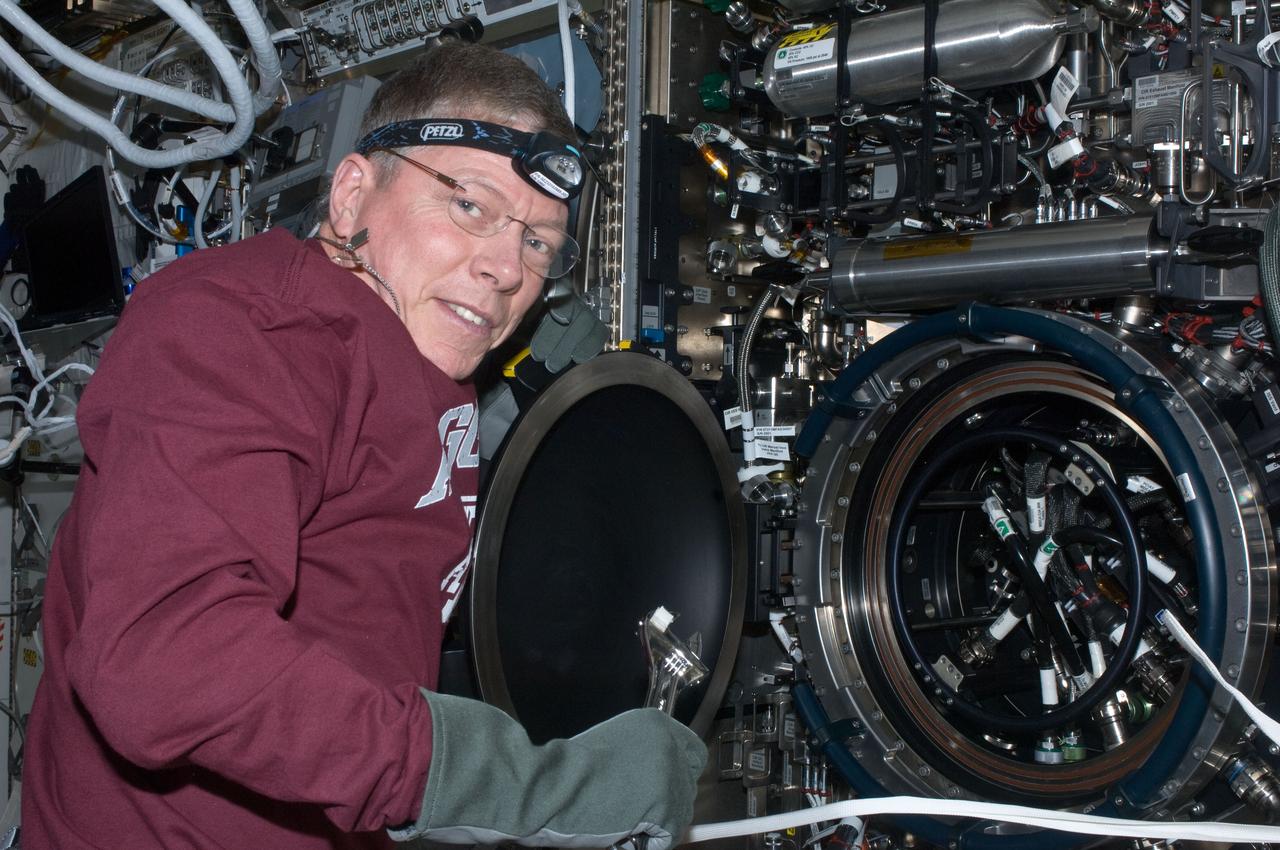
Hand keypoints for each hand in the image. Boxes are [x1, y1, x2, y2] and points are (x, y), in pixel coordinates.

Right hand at [389, 691, 705, 848]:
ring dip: (653, 826)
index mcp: (657, 724)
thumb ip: (643, 759)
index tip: (665, 794)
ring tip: (618, 819)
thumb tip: (665, 784)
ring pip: (679, 815)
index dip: (679, 777)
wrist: (550, 786)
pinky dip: (645, 844)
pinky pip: (666, 837)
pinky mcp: (666, 805)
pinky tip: (620, 831)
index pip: (694, 753)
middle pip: (688, 787)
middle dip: (666, 806)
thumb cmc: (568, 771)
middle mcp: (670, 744)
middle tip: (631, 814)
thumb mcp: (613, 748)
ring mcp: (671, 774)